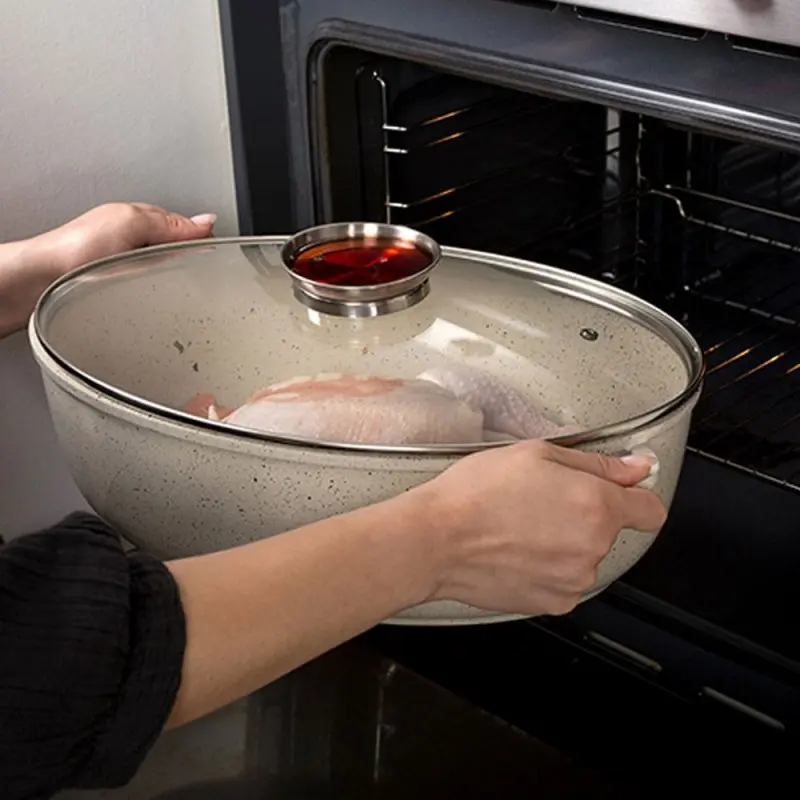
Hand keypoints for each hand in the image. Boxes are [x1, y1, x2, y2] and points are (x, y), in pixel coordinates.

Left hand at [0, 202, 216, 339]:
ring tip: (179, 289)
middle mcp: (133, 239)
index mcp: (140, 218)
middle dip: (190, 261)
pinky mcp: (119, 285)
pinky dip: (157, 293)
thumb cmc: (76, 249)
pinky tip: (158, 300)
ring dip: (173, 279)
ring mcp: (125, 263)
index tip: (219, 254)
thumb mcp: (134, 225)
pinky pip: (150, 287)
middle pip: (177, 250)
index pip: (185, 227)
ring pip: (164, 270)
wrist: (42, 279)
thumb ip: (172, 224)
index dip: (203, 240)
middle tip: (201, 275)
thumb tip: (207, 222)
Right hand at [420, 440, 665, 615]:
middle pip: (608, 530)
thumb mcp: (536, 454)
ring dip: (564, 542)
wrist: (435, 539)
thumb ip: (597, 464)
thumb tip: (634, 469)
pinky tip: (516, 549)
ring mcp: (573, 580)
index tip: (620, 492)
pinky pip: (563, 580)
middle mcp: (592, 548)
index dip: (635, 496)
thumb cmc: (475, 493)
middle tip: (539, 499)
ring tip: (520, 525)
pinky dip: (547, 567)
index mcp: (596, 506)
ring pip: (584, 556)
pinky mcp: (551, 602)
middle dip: (583, 513)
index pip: (650, 510)